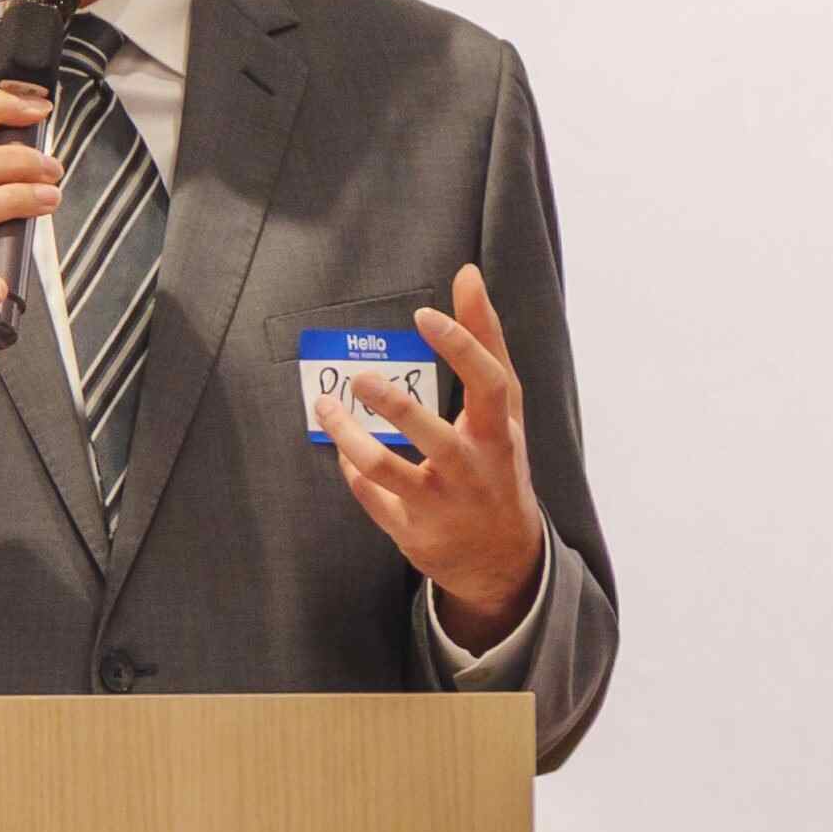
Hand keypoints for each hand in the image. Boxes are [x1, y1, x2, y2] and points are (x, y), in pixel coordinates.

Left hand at [335, 259, 550, 638]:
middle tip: (361, 377)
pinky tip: (341, 449)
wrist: (504, 557)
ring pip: (389, 470)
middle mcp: (474, 469)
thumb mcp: (505, 409)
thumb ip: (487, 342)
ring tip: (327, 407)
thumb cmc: (498, 462)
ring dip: (350, 438)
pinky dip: (351, 469)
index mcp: (499, 432)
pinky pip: (371, 497)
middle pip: (436, 436)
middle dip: (395, 405)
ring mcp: (443, 505)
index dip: (460, 347)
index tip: (424, 315)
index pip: (489, 383)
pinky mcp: (414, 533)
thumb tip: (467, 274)